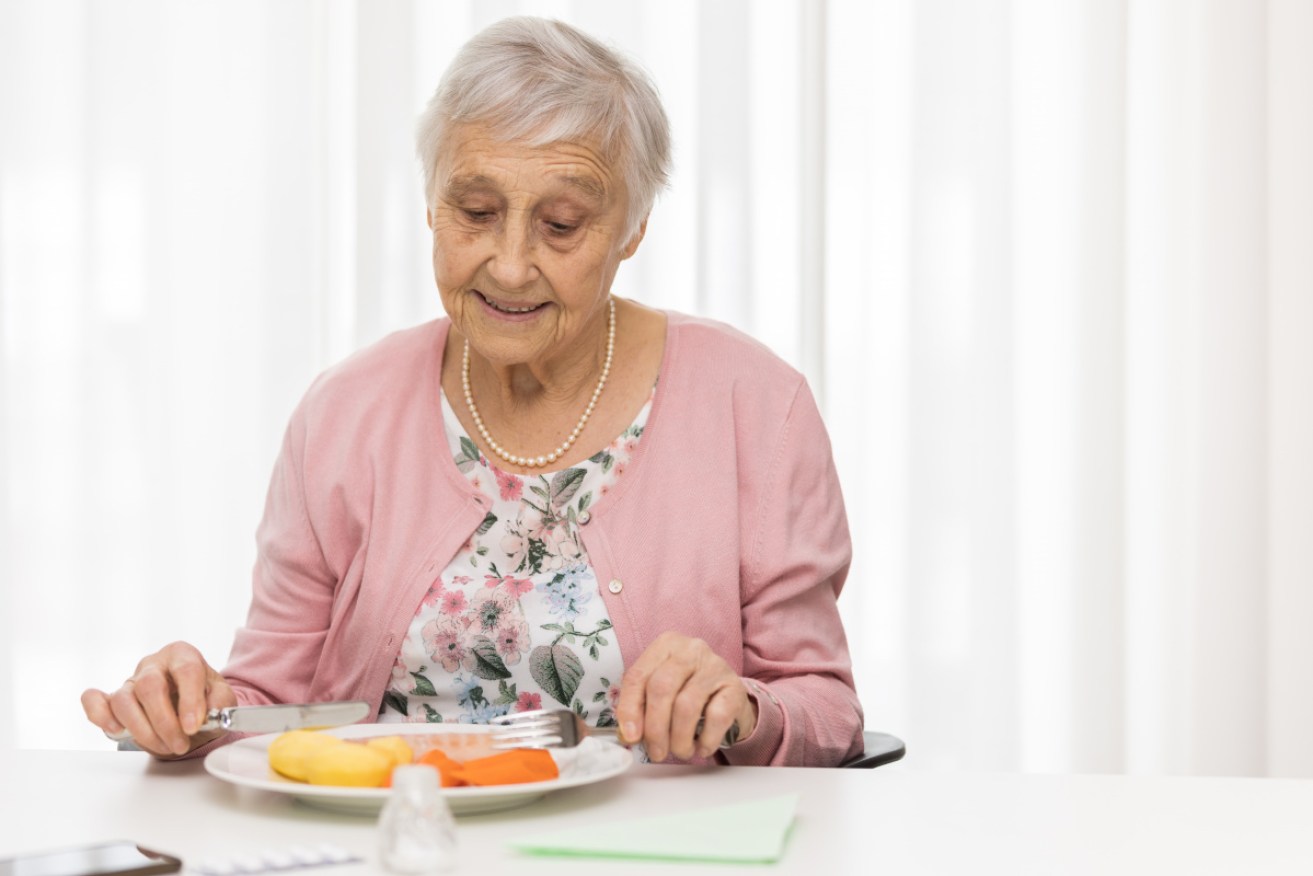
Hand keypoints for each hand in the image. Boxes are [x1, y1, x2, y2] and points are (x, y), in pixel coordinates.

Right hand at [80, 641, 235, 756]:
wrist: (188, 709)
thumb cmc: (204, 699)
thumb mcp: (223, 698)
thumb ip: (220, 702)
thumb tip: (207, 713)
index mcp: (182, 655)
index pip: (186, 670)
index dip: (190, 700)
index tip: (192, 726)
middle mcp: (154, 664)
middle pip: (150, 686)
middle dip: (164, 722)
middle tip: (180, 744)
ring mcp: (131, 680)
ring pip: (123, 699)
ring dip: (142, 730)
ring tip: (164, 746)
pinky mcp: (111, 698)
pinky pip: (94, 700)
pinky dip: (100, 715)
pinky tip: (117, 729)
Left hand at [614, 631, 757, 761]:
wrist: (729, 697)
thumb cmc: (687, 692)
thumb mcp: (660, 692)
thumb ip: (641, 707)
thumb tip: (629, 734)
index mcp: (665, 646)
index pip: (638, 676)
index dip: (630, 709)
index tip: (631, 736)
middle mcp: (690, 649)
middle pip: (661, 688)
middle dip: (655, 728)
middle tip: (657, 752)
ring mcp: (715, 665)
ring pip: (686, 705)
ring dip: (679, 739)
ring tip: (680, 751)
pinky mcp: (735, 686)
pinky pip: (716, 717)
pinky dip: (706, 739)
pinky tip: (701, 747)